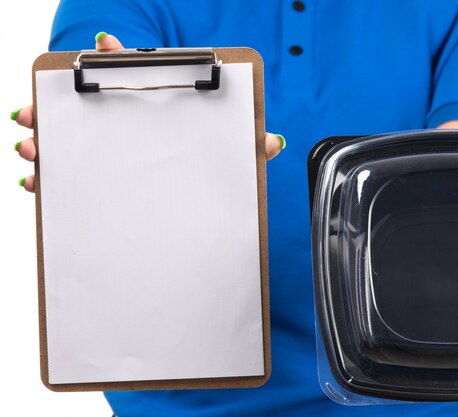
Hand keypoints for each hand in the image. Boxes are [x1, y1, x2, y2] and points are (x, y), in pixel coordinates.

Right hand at [13, 33, 285, 192]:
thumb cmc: (205, 155)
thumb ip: (247, 143)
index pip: (130, 71)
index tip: (103, 43)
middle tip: (38, 109)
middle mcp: (122, 123)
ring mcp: (105, 149)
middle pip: (80, 105)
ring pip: (64, 138)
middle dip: (55, 104)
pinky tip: (36, 183)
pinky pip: (67, 175)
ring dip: (42, 139)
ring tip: (31, 146)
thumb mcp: (225, 149)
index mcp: (151, 105)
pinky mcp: (97, 177)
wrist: (191, 187)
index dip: (117, 55)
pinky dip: (48, 177)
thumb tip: (275, 142)